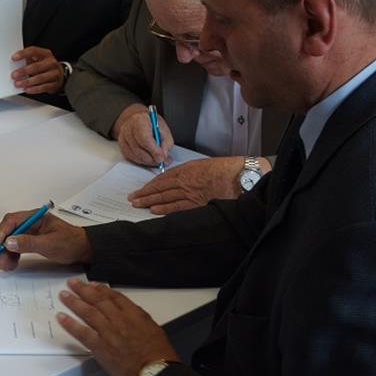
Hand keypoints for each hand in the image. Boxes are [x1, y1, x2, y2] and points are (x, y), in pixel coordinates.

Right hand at [0, 211, 91, 271]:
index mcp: (35, 217)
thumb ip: (29, 242)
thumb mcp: (50, 244)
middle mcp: (31, 222)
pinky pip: (17, 245)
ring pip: (11, 239)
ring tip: (7, 265)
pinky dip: (12, 254)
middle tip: (0, 260)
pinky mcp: (32, 239)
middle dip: (2, 246)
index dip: (1, 233)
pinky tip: (12, 262)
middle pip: (9, 230)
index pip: (12, 221)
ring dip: (6, 252)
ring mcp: (31, 231)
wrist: (84, 249)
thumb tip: (9, 241)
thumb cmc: (71, 243)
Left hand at [10, 46, 65, 93]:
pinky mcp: (54, 84)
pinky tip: (27, 89)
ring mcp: (54, 74)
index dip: (23, 54)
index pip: (34, 51)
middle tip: (14, 75)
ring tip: (18, 84)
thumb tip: (14, 64)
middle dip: (24, 71)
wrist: (59, 75)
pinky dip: (34, 89)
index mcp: (45, 54)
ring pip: (40, 78)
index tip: (13, 58)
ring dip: (27, 81)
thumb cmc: (45, 66)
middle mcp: (51, 63)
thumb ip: (28, 59)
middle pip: (37, 66)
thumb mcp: (38, 59)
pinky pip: (43, 87)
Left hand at [55, 278, 180, 375]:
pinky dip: (70, 324)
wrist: (155, 373)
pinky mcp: (100, 347)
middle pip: (98, 300)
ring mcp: (108, 333)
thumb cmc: (159, 355)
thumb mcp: (154, 329)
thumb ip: (139, 319)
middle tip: (72, 283)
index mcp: (134, 314)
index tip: (92, 284)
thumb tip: (128, 314)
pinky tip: (62, 317)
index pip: (114, 297)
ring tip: (64, 295)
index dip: (101, 289)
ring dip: (74, 302)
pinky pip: (81, 333)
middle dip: (83, 289)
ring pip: (87, 312)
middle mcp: (119, 320)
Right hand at [113, 104, 173, 166]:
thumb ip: (166, 143)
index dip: (153, 150)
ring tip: (156, 159)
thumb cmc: (152, 125)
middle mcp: (128, 128)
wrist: (138, 121)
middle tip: (160, 161)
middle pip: (138, 148)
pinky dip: (141, 160)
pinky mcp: (121, 145)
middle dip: (151, 158)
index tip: (161, 158)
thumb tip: (163, 157)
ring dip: (147, 161)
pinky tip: (148, 157)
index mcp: (140, 120)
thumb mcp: (164, 130)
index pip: (144, 138)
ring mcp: (122, 137)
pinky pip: (131, 158)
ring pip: (135, 155)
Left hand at [128, 156, 261, 213]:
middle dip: (144, 193)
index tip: (142, 188)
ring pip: (165, 197)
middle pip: (160, 188)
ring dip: (149, 200)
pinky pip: (177, 207)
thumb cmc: (227, 169)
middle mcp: (185, 181)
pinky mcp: (198, 203)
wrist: (242, 175)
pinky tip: (153, 210)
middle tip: (132, 197)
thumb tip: (180, 179)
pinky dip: (164, 209)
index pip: (163, 178)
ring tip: (137, 204)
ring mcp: (190, 192)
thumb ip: (191, 172)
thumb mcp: (205, 165)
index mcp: (187, 169)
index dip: (150, 184)